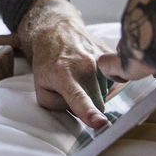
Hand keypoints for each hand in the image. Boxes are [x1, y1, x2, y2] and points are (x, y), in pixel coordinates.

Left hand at [18, 0, 108, 127]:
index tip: (100, 123)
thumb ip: (58, 107)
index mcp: (63, 76)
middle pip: (99, 104)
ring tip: (82, 76)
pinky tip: (91, 69)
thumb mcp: (41, 89)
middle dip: (90, 105)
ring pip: (106, 91)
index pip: (79, 99)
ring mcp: (100, 58)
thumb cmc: (47, 63)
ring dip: (96, 90)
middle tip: (75, 91)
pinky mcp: (110, 53)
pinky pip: (114, 78)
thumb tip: (79, 112)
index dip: (90, 113)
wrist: (56, 31)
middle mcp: (85, 66)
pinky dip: (103, 79)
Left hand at [113, 0, 155, 80]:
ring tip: (147, 60)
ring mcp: (135, 33)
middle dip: (155, 36)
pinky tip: (109, 71)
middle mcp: (145, 11)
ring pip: (134, 43)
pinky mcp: (129, 56)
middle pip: (149, 26)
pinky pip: (114, 65)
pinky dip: (113, 69)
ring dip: (139, 51)